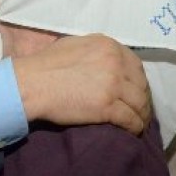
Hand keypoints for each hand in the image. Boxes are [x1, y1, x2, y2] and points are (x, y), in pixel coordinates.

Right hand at [12, 34, 151, 134]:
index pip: (136, 65)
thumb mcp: (75, 44)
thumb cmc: (46, 64)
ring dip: (142, 114)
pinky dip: (135, 126)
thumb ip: (95, 50)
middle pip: (141, 84)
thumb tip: (104, 59)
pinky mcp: (107, 106)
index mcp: (108, 46)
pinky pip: (131, 119)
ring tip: (140, 123)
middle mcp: (115, 63)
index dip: (138, 80)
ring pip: (140, 103)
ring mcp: (113, 85)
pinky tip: (133, 131)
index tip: (136, 90)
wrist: (32, 83)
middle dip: (142, 98)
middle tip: (140, 109)